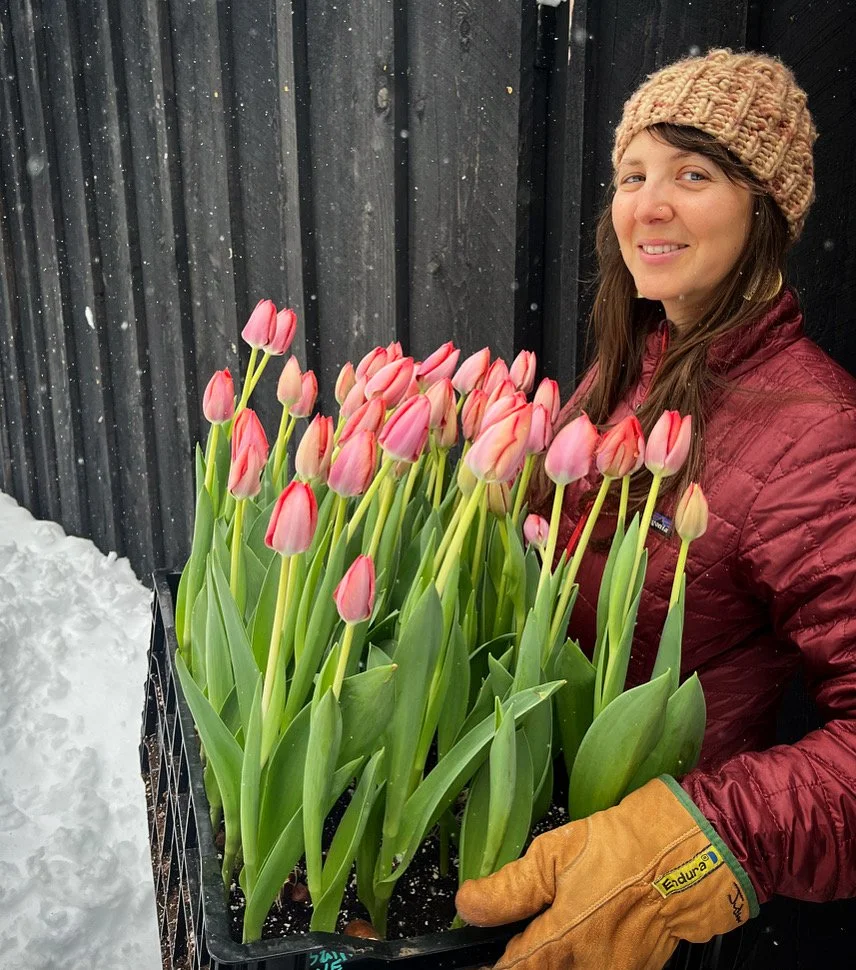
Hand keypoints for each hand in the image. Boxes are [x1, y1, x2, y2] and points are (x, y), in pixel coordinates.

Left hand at [455, 777, 757, 969]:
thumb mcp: (554, 855)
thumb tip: (468, 905)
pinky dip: (583, 957)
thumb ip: (508, 888)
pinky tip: (585, 930)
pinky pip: (599, 966)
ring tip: (558, 926)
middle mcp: (586, 969)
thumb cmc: (622, 849)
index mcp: (558, 944)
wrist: (690, 856)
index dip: (488, 962)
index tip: (476, 955)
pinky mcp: (638, 969)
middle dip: (526, 958)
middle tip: (522, 932)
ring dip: (554, 957)